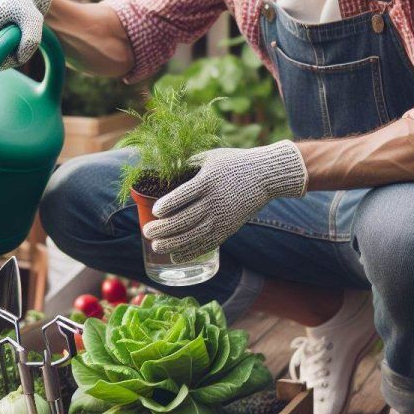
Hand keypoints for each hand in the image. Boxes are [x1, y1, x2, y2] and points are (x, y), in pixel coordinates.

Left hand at [143, 140, 307, 261]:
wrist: (266, 176)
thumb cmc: (234, 163)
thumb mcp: (210, 157)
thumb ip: (188, 164)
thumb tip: (163, 171)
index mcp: (208, 181)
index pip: (183, 196)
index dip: (167, 205)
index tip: (155, 211)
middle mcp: (215, 201)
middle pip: (185, 219)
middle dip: (163, 229)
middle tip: (147, 232)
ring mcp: (223, 217)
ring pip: (194, 236)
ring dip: (173, 244)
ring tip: (156, 247)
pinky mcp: (229, 229)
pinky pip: (208, 244)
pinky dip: (191, 251)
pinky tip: (176, 256)